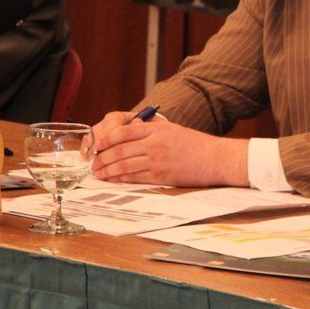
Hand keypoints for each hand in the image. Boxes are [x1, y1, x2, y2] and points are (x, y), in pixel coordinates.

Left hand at [91, 111, 247, 186]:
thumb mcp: (174, 130)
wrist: (216, 159)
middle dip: (103, 157)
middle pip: (120, 149)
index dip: (106, 139)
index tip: (97, 145)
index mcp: (158, 129)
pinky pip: (135, 177)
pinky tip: (113, 179)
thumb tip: (130, 130)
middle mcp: (155, 143)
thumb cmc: (197, 145)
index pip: (124, 132)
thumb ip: (152, 130)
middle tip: (93, 163)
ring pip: (124, 164)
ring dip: (108, 170)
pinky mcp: (161, 175)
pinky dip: (121, 178)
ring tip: (98, 173)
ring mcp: (157, 160)